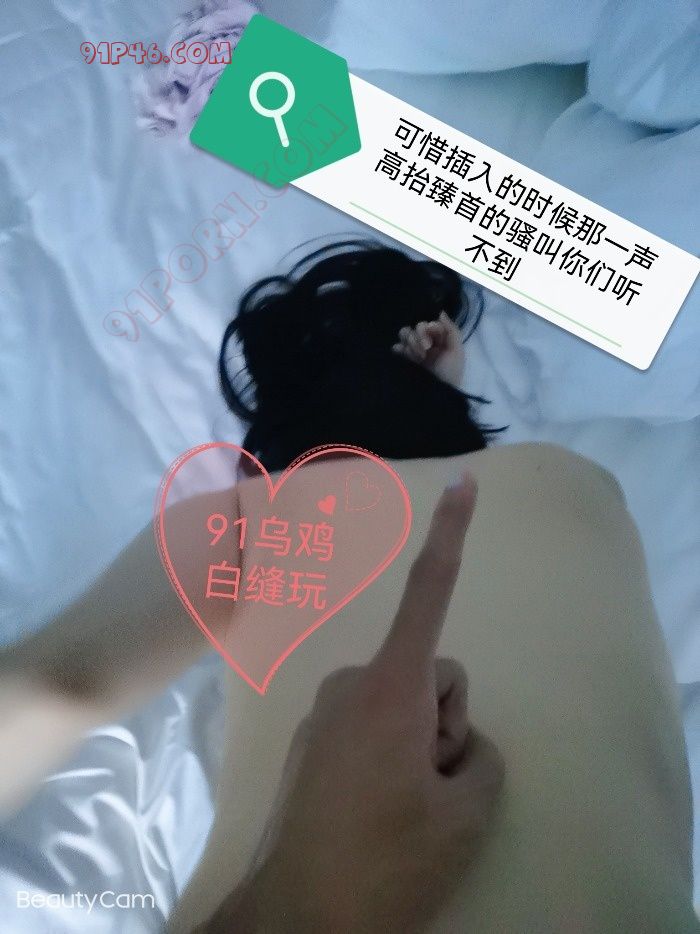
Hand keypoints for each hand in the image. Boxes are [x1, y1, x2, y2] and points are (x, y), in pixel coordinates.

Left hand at [205, 474, 503, 933]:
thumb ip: (482, 757)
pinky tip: (374, 807)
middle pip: (430, 676)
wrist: (293, 918)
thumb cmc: (385, 860)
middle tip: (429, 787)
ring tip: (400, 805)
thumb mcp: (466, 813)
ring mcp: (325, 711)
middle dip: (443, 721)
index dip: (451, 538)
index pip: (430, 594)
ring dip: (416, 745)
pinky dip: (387, 756)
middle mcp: (352, 683)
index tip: (463, 486)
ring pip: (402, 706)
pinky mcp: (309, 738)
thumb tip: (458, 742)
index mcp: (390, 686)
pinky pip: (370, 727)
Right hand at [392, 311, 465, 388]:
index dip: (429, 328)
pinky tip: (403, 355)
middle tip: (425, 350)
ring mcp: (414, 350)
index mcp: (440, 338)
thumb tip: (440, 312)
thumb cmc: (450, 373)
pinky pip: (397, 346)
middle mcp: (426, 341)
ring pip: (405, 333)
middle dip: (419, 336)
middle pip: (415, 326)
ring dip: (410, 342)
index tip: (432, 339)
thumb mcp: (456, 350)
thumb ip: (450, 330)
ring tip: (417, 357)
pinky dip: (399, 348)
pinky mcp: (404, 359)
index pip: (429, 322)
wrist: (436, 395)